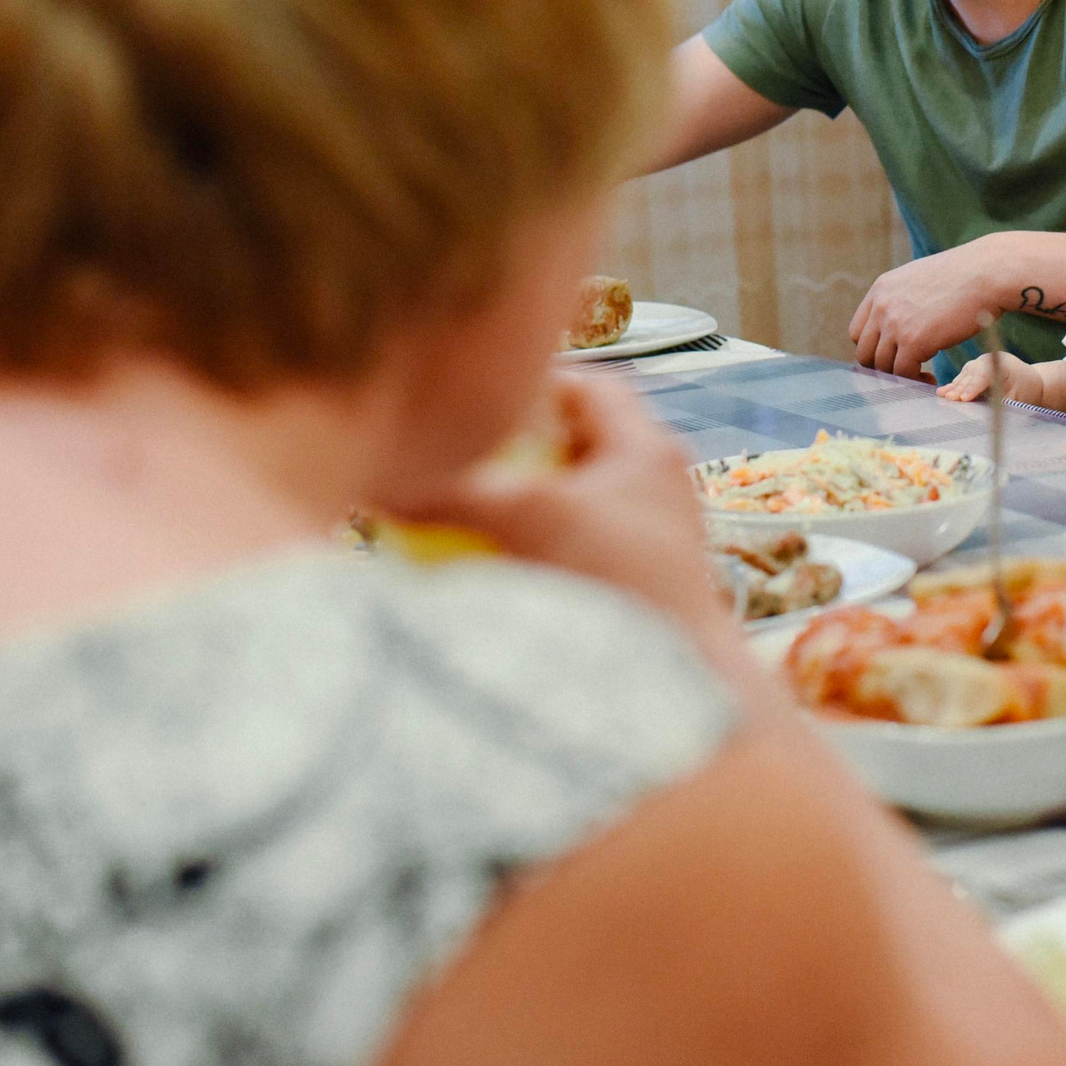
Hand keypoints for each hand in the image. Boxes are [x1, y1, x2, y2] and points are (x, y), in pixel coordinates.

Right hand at [396, 374, 721, 634]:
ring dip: (515, 507)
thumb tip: (383, 482)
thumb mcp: (534, 518)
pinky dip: (528, 553)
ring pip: (566, 504)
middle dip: (514, 452)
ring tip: (460, 516)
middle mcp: (653, 490)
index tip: (477, 399)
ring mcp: (643, 541)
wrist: (681, 683)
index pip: (590, 387)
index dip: (533, 382)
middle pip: (573, 446)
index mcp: (649, 450)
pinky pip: (568, 554)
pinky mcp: (627, 589)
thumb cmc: (625, 585)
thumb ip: (458, 491)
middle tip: (457, 462)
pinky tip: (488, 572)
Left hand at [850, 243, 1001, 377]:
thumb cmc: (966, 276)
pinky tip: (931, 380)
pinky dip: (916, 381)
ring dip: (901, 377)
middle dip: (884, 367)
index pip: (858, 331)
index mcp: (881, 289)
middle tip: (908, 372)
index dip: (875, 348)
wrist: (988, 273)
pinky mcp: (913, 341)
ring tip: (923, 378)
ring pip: (883, 367)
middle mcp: (882, 306)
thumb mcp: (921, 279)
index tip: (894, 356)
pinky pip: (903, 373)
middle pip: (865, 353)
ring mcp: (895, 324)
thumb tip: (901, 320)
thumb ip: (903, 299)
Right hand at [940, 351, 1033, 404]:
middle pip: (971, 374)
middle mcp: (989, 360)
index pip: (984, 374)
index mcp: (1002, 363)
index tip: (964, 399)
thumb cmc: (1025, 391)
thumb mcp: (1017, 398)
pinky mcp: (975, 369)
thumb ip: (1002, 403)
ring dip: (954, 386)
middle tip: (950, 399)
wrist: (1031, 382)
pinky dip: (955, 385)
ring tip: (943, 396)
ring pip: (965, 374)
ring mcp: (981, 363)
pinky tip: (943, 393)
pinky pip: (963, 377)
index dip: (973, 387)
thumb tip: (989, 413)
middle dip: (960, 387)